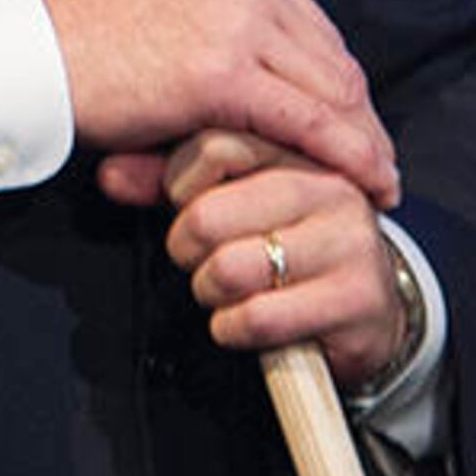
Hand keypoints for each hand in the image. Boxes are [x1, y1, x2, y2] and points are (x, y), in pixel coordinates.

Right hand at [41, 0, 397, 206]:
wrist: (30, 56)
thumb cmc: (84, 45)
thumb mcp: (174, 17)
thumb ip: (231, 37)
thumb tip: (277, 87)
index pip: (321, 32)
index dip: (345, 90)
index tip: (358, 128)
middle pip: (337, 63)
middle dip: (361, 122)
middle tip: (375, 168)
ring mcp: (237, 24)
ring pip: (333, 94)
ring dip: (359, 145)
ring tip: (373, 185)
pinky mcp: (222, 74)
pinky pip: (306, 122)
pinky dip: (345, 157)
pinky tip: (365, 183)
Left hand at [114, 131, 415, 389]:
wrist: (363, 308)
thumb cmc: (284, 244)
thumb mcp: (228, 198)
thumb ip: (168, 179)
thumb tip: (111, 173)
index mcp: (300, 150)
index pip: (212, 148)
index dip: (179, 186)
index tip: (188, 204)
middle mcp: (332, 189)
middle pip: (209, 215)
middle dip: (186, 249)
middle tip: (202, 258)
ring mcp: (352, 243)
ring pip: (229, 268)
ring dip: (209, 291)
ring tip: (226, 288)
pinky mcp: (358, 299)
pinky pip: (258, 316)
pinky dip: (233, 328)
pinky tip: (244, 321)